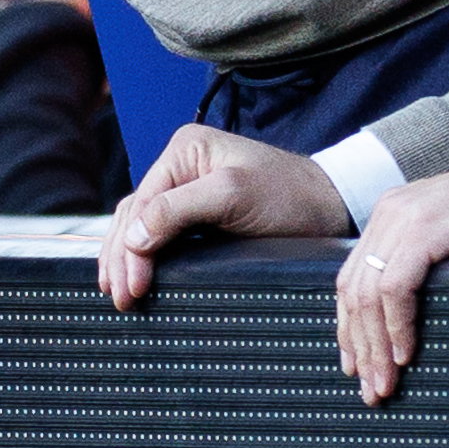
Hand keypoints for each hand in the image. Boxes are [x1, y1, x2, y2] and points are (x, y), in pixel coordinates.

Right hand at [100, 126, 351, 308]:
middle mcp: (181, 165)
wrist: (330, 209)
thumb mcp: (233, 196)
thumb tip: (133, 237)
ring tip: (117, 292)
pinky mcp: (200, 212)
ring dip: (126, 257)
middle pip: (134, 213)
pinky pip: (160, 231)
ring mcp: (189, 187)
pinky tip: (135, 272)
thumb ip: (178, 210)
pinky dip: (144, 254)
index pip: (141, 202)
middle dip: (121, 256)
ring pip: (141, 224)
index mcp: (184, 150)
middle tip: (118, 297)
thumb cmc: (290, 197)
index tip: (129, 287)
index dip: (129, 247)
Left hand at [334, 170, 448, 406]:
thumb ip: (429, 264)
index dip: (350, 327)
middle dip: (360, 347)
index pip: (353, 280)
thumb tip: (417, 319)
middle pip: (354, 292)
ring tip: (385, 384)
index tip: (356, 366)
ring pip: (369, 295)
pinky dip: (397, 325)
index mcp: (389, 217)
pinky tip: (406, 354)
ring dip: (375, 346)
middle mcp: (387, 216)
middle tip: (370, 390)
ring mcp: (403, 220)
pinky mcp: (426, 230)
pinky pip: (397, 287)